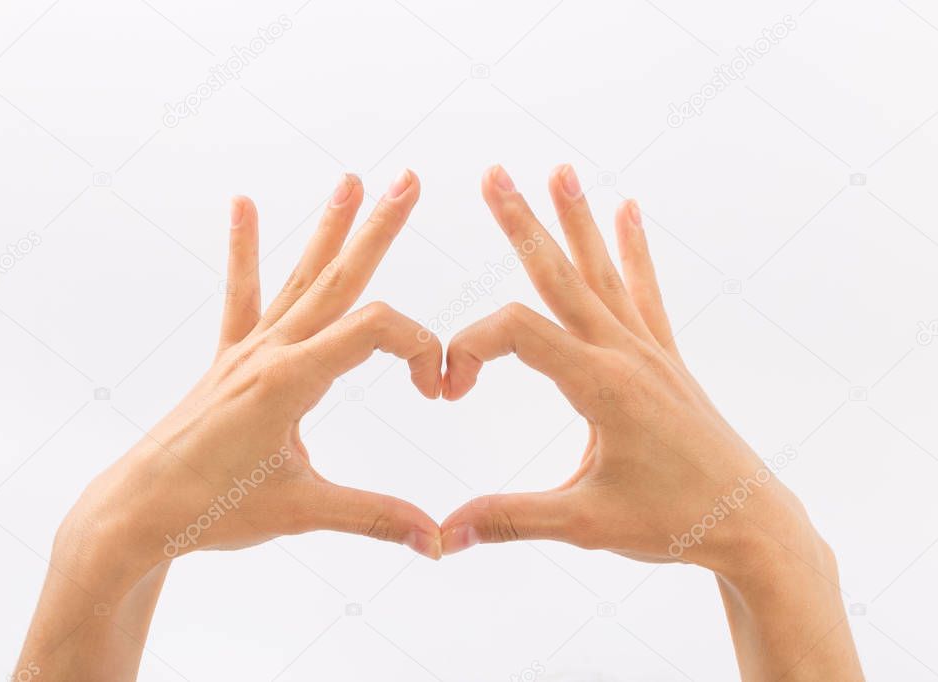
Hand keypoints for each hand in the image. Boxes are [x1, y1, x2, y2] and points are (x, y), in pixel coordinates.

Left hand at [65, 169, 442, 583]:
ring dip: (329, 229)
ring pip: (300, 279)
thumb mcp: (303, 511)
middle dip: (379, 228)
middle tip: (409, 179)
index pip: (377, 330)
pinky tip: (242, 205)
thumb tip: (439, 540)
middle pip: (339, 278)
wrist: (138, 513)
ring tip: (349, 180)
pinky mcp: (230, 362)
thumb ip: (376, 518)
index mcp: (292, 380)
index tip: (437, 389)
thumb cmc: (213, 510)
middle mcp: (271, 351)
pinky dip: (245, 252)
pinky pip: (242, 297)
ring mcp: (248, 351)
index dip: (420, 348)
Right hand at [439, 164, 810, 571]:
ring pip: (603, 273)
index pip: (518, 333)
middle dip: (522, 223)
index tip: (448, 390)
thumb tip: (444, 534)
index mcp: (602, 386)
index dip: (470, 348)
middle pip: (561, 275)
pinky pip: (645, 294)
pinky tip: (629, 212)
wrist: (751, 524)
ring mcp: (649, 352)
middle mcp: (626, 355)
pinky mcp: (664, 360)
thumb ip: (512, 519)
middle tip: (493, 174)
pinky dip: (634, 251)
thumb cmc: (674, 523)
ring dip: (576, 220)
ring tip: (560, 170)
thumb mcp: (586, 523)